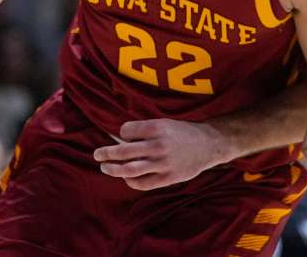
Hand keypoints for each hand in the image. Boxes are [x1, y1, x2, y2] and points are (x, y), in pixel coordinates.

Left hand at [93, 119, 232, 190]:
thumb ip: (144, 131)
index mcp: (157, 127)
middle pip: (123, 152)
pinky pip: (142, 183)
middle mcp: (158, 145)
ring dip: (113, 168)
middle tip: (97, 154)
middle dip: (106, 153)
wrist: (209, 144)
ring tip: (105, 167)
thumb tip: (119, 140)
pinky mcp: (168, 178)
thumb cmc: (183, 132)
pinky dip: (130, 181)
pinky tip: (126, 178)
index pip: (126, 131)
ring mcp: (163, 163)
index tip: (125, 136)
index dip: (123, 133)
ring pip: (129, 169)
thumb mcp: (165, 123)